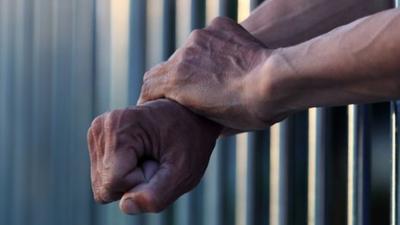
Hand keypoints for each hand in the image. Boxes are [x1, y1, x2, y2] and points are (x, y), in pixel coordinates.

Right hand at [87, 99, 220, 213]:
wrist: (189, 115)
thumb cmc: (190, 140)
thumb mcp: (184, 171)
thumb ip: (157, 195)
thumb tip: (126, 206)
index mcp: (120, 126)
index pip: (114, 183)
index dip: (141, 183)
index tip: (159, 162)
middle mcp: (101, 126)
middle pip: (104, 186)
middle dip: (134, 182)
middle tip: (156, 160)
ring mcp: (97, 132)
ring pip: (102, 184)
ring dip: (130, 179)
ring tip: (150, 155)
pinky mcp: (97, 139)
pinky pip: (104, 177)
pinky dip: (124, 174)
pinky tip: (141, 154)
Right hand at [137, 17, 286, 129]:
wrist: (276, 82)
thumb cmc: (248, 111)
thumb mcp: (215, 124)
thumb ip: (196, 114)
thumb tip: (196, 117)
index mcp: (175, 81)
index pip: (148, 86)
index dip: (150, 97)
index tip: (156, 104)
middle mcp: (182, 54)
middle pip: (167, 67)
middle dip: (175, 80)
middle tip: (192, 92)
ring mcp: (201, 37)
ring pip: (189, 51)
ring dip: (196, 64)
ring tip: (218, 76)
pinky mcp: (219, 26)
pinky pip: (209, 37)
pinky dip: (214, 49)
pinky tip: (230, 61)